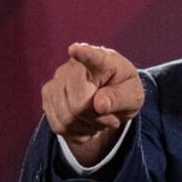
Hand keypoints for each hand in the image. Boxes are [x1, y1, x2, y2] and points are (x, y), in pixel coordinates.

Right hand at [41, 43, 143, 165]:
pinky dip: (76, 132)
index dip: (83, 53)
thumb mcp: (134, 95)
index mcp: (102, 60)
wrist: (108, 98)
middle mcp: (73, 67)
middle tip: (110, 116)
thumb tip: (99, 104)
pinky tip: (85, 122)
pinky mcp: (47, 97)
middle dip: (97, 119)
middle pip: (78, 106)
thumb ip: (120, 98)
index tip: (75, 49)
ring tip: (98, 118)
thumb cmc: (123, 91)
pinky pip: (59, 126)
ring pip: (67, 119)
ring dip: (87, 127)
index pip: (91, 56)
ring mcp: (56, 81)